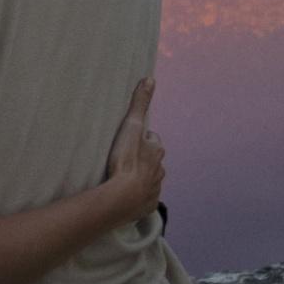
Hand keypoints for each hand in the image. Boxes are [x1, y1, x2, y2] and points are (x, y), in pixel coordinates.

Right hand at [102, 78, 164, 223]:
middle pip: (153, 159)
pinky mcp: (147, 205)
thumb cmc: (126, 160)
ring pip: (151, 177)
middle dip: (144, 157)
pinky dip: (139, 194)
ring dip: (141, 176)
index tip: (131, 140)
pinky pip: (145, 197)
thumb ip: (140, 103)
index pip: (152, 139)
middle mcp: (160, 169)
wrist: (123, 197)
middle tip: (126, 157)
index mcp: (156, 150)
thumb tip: (150, 79)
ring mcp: (155, 188)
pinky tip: (127, 194)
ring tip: (125, 176)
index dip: (142, 138)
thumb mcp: (131, 127)